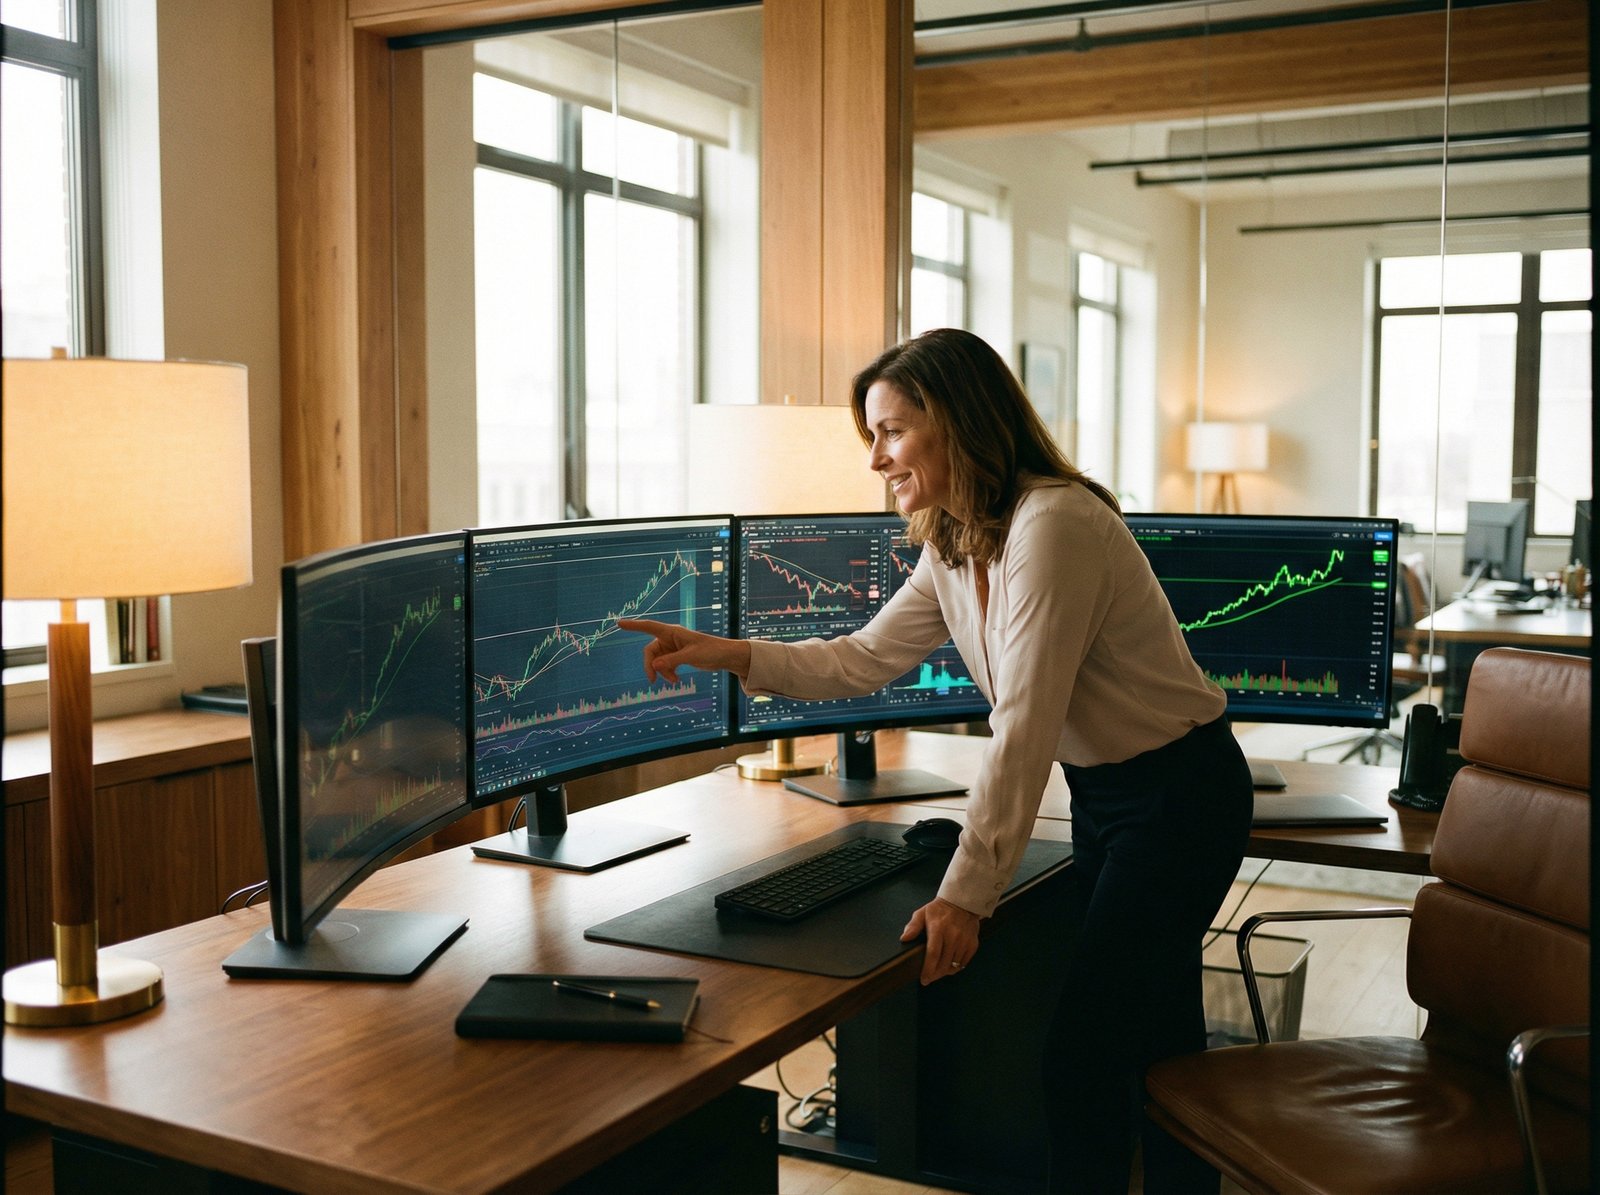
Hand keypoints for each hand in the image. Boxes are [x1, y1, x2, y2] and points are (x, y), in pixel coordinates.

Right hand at [615, 617, 750, 684]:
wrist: (725, 656)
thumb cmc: (711, 651)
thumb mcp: (691, 656)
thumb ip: (671, 661)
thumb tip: (653, 666)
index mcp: (672, 632)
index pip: (649, 626)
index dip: (634, 626)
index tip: (619, 623)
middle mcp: (670, 638)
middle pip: (651, 651)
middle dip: (651, 666)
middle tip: (653, 681)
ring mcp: (673, 648)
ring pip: (657, 660)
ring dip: (662, 672)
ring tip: (674, 681)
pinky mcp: (677, 657)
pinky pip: (665, 665)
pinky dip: (668, 673)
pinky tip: (676, 680)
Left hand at [900, 898, 980, 985]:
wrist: (961, 903)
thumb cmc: (939, 910)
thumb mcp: (922, 914)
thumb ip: (913, 926)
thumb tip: (904, 938)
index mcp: (938, 928)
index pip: (933, 954)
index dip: (928, 970)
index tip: (924, 979)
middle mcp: (953, 936)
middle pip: (943, 964)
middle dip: (935, 974)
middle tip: (929, 977)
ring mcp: (964, 941)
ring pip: (954, 966)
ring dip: (945, 972)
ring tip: (938, 972)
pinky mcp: (972, 944)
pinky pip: (964, 963)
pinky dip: (956, 967)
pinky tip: (949, 965)